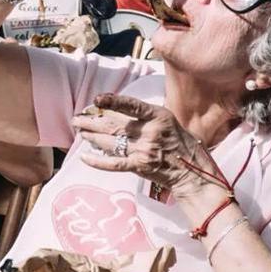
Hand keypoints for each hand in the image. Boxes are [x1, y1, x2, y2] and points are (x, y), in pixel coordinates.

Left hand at [73, 94, 216, 197]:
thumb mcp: (168, 121)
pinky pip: (115, 164)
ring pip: (111, 142)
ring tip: (80, 133)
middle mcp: (150, 131)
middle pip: (115, 125)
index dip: (112, 101)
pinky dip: (98, 161)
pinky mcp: (141, 167)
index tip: (96, 99)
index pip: (131, 105)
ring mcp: (145, 150)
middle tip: (76, 119)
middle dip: (92, 122)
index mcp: (158, 116)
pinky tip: (85, 157)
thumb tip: (116, 112)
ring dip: (92, 138)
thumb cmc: (181, 144)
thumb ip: (145, 117)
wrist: (193, 171)